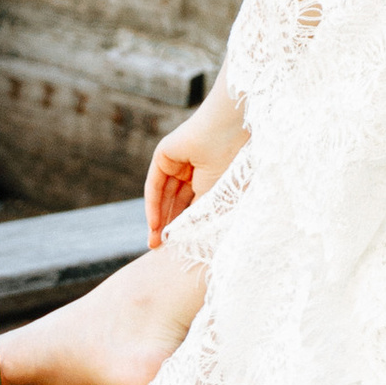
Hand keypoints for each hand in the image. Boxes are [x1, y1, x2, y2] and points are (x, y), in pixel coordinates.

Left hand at [145, 79, 247, 248]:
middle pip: (175, 203)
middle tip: (160, 251)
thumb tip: (189, 243)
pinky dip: (153, 204)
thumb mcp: (216, 200)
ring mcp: (178, 161)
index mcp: (211, 178)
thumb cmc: (232, 165)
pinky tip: (154, 224)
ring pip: (164, 196)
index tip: (179, 252)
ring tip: (155, 243)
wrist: (226, 132)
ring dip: (158, 219)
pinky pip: (155, 184)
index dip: (185, 228)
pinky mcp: (164, 154)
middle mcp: (194, 169)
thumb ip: (200, 218)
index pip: (193, 206)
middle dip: (167, 227)